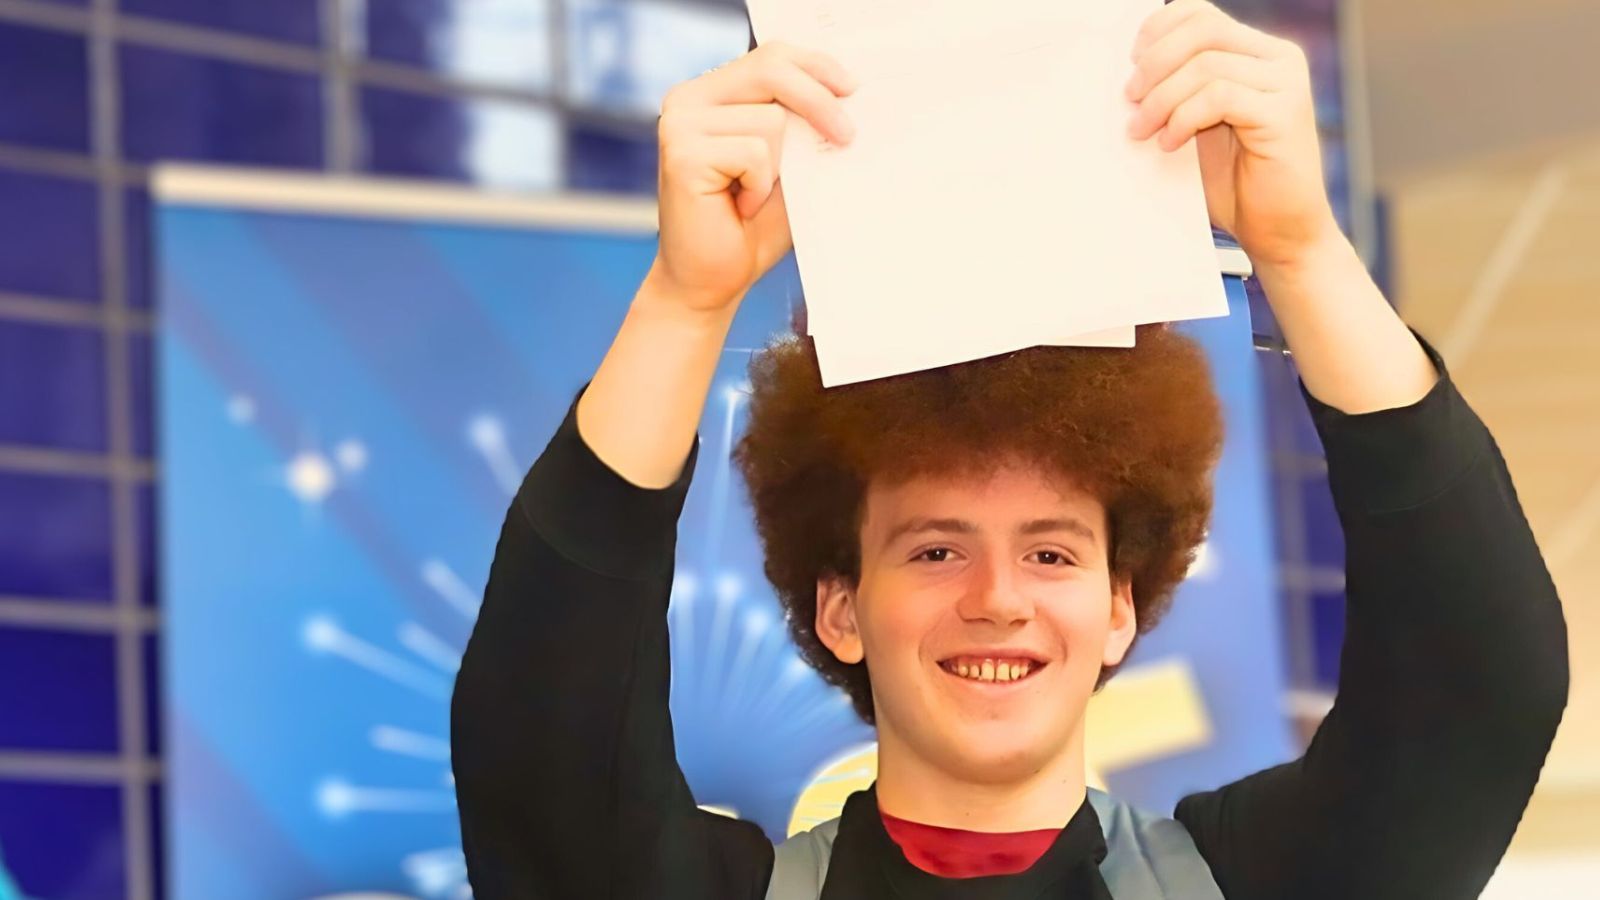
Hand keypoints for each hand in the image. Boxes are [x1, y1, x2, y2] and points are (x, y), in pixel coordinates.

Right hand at [650, 42, 856, 313]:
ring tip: (754, 196)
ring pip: (771, 118)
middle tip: (847, 136)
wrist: (711, 282)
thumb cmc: (752, 226)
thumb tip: (850, 98)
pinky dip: (760, 187)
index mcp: (710, 93)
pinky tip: (739, 208)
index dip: (815, 66)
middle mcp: (688, 100)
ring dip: (779, 167)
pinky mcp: (681, 154)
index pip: (770, 56)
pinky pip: (755, 153)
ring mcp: (679, 124)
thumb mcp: (788, 166)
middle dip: (818, 102)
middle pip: (771, 70)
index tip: (852, 87)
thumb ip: (803, 126)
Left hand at [1124, 0, 1342, 268]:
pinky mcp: (1285, 113)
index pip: (1201, 14)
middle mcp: (1278, 59)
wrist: (1279, 231)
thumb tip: (1128, 72)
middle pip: (1202, 31)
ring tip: (1142, 130)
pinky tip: (1169, 142)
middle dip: (1155, 63)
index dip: (1159, 29)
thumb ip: (1180, 91)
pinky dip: (1183, 117)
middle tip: (1130, 99)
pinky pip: (1219, 97)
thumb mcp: (1199, 125)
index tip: (1131, 62)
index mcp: (1258, 54)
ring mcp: (1286, 83)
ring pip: (1206, 65)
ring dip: (1162, 98)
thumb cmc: (1236, 183)